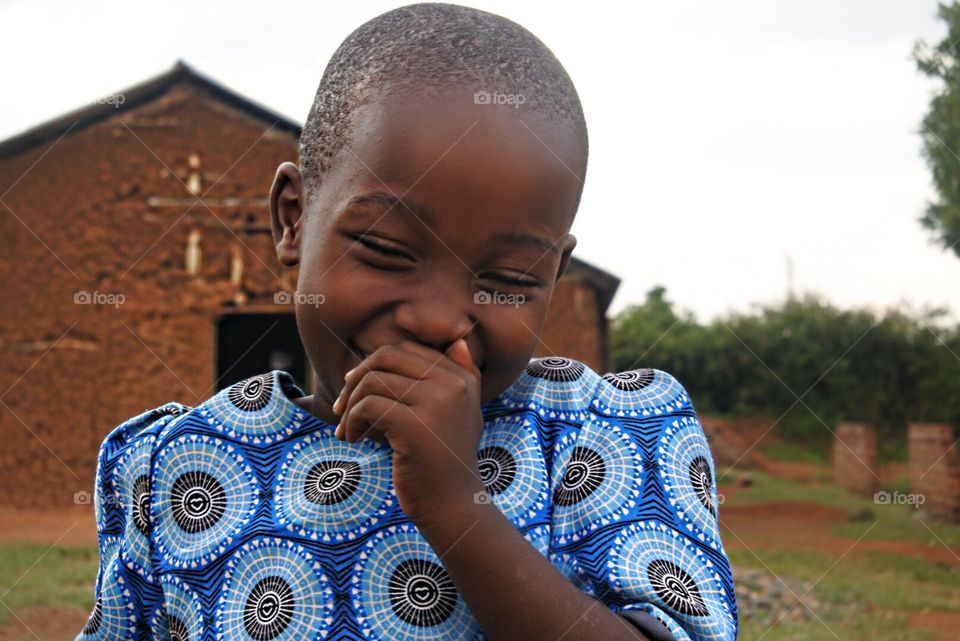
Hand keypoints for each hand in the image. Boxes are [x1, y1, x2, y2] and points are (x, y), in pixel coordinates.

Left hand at [331, 339, 486, 523]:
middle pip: (387, 357)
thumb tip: (457, 340)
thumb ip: (461, 376)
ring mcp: (437, 404)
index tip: (358, 390)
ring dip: (350, 405)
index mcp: (462, 377)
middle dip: (356, 378)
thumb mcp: (462, 414)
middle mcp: (454, 384)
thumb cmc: (446, 461)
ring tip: (347, 429)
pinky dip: (352, 421)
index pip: (406, 349)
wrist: (453, 507)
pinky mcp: (415, 426)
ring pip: (373, 381)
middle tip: (342, 406)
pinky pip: (368, 405)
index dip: (374, 365)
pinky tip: (353, 439)